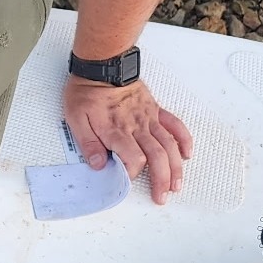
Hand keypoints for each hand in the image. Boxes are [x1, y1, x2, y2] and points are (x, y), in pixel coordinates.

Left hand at [63, 75, 192, 204]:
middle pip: (156, 157)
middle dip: (161, 180)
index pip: (132, 159)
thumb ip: (88, 143)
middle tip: (161, 197)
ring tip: (176, 185)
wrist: (103, 65)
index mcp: (116, 130)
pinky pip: (174, 125)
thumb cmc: (87, 91)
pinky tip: (187, 154)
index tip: (126, 181)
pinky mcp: (155, 110)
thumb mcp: (75, 118)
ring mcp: (149, 118)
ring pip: (169, 146)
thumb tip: (98, 165)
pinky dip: (184, 140)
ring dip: (175, 168)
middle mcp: (136, 126)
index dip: (131, 174)